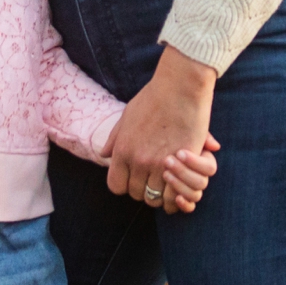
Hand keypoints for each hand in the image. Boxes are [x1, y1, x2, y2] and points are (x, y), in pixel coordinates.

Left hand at [109, 44, 215, 204]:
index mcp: (122, 149)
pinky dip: (176, 194)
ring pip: (156, 197)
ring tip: (166, 181)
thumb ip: (115, 138)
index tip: (133, 178)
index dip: (124, 185)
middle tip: (152, 179)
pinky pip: (175, 194)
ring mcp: (160, 164)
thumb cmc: (154, 98)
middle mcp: (138, 160)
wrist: (180, 87)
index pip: (116, 186)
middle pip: (137, 193)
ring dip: (161, 192)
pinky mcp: (182, 164)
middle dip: (143, 189)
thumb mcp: (127, 115)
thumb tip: (103, 154)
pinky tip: (178, 184)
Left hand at [153, 137, 220, 211]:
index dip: (196, 162)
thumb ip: (199, 133)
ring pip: (194, 195)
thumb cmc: (168, 132)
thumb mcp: (180, 129)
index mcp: (203, 160)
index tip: (179, 152)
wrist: (152, 138)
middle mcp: (200, 176)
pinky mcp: (182, 199)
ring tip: (164, 173)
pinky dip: (184, 205)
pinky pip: (189, 207)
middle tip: (167, 161)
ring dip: (179, 186)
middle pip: (201, 182)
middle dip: (183, 172)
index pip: (209, 167)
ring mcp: (192, 189)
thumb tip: (215, 146)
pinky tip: (176, 198)